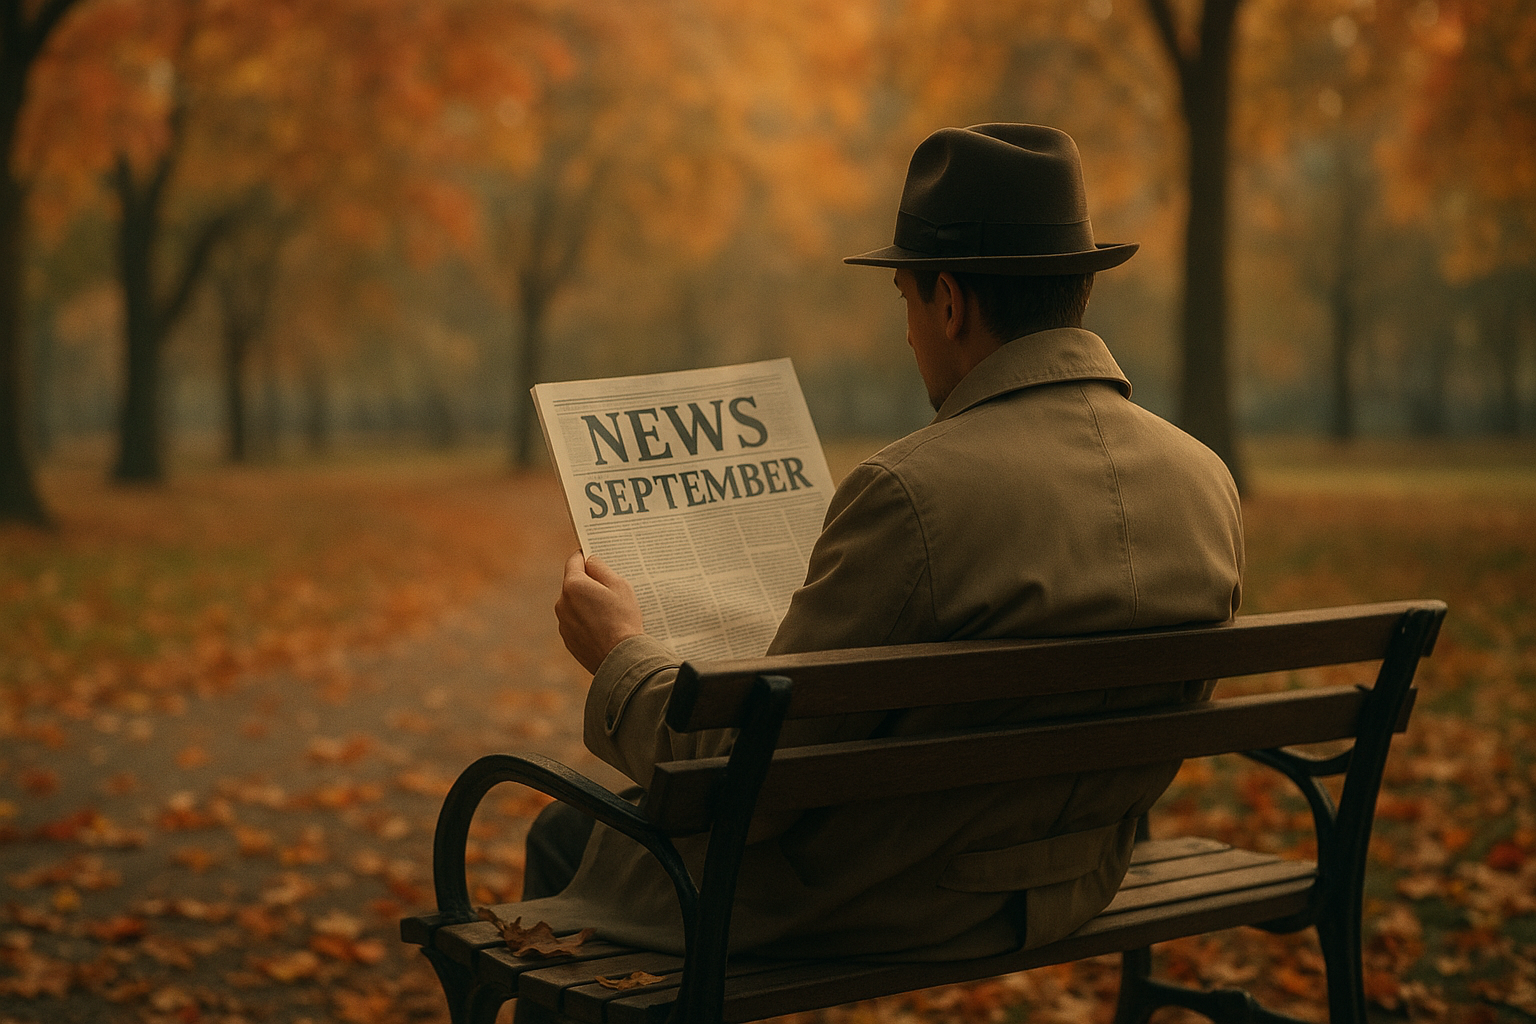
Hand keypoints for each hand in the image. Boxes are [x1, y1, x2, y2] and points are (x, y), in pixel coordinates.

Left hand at [555, 551, 644, 674]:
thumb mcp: (619, 585)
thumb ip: (601, 568)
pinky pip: (576, 623)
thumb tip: (590, 561)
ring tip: (610, 613)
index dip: (586, 556)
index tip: (595, 557)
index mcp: (573, 585)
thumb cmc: (623, 619)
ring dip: (587, 604)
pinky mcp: (568, 640)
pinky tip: (605, 629)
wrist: (621, 658)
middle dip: (589, 584)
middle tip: (610, 590)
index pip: (575, 561)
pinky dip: (587, 622)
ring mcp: (563, 623)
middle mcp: (562, 603)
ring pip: (575, 605)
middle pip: (574, 584)